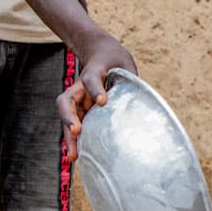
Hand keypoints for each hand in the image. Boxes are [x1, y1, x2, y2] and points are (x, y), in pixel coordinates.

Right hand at [57, 33, 136, 159]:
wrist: (101, 54)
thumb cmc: (116, 61)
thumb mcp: (126, 66)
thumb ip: (131, 82)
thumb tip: (143, 107)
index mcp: (93, 71)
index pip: (91, 79)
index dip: (95, 90)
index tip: (102, 102)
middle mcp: (80, 87)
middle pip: (68, 102)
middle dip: (69, 118)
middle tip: (76, 132)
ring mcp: (79, 99)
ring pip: (68, 116)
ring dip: (69, 136)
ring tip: (74, 156)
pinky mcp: (81, 110)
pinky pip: (76, 125)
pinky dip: (76, 140)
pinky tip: (79, 156)